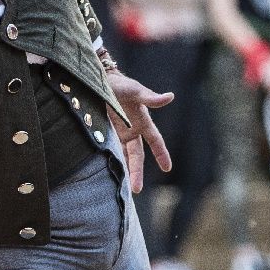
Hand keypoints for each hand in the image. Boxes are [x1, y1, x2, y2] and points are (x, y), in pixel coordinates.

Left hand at [106, 68, 173, 192]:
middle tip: (137, 190)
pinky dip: (109, 162)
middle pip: (137, 156)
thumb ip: (150, 98)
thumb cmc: (120, 84)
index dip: (162, 154)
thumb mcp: (135, 91)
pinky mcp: (105, 133)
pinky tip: (107, 175)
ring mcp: (118, 133)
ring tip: (123, 188)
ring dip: (124, 171)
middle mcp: (132, 130)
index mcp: (143, 122)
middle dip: (137, 172)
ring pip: (123, 157)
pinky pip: (109, 151)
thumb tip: (170, 97)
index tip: (167, 168)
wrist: (98, 80)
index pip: (155, 141)